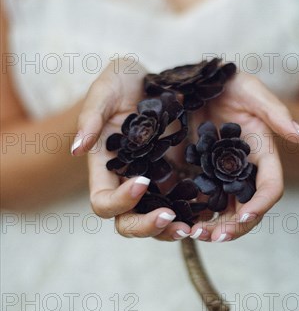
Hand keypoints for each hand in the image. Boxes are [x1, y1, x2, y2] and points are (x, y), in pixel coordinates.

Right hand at [71, 58, 192, 240]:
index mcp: (104, 167)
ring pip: (155, 221)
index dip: (120, 200)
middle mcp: (126, 182)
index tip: (143, 180)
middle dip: (147, 226)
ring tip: (193, 226)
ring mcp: (152, 183)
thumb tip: (76, 149)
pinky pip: (181, 205)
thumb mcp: (105, 90)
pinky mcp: (176, 178)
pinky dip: (192, 213)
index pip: (103, 201)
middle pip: (127, 222)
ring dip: (171, 229)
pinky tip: (209, 213)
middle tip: (171, 218)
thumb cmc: (121, 82)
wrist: (150, 80)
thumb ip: (90, 116)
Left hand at [188, 71, 298, 241]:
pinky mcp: (201, 175)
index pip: (271, 187)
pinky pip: (201, 202)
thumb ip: (276, 112)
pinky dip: (194, 215)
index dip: (261, 204)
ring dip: (214, 228)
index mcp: (263, 154)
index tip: (244, 215)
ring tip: (194, 234)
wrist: (196, 82)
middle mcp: (246, 170)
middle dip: (234, 227)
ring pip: (225, 211)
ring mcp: (223, 175)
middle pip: (248, 208)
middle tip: (212, 237)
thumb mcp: (251, 91)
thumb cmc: (228, 83)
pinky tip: (180, 222)